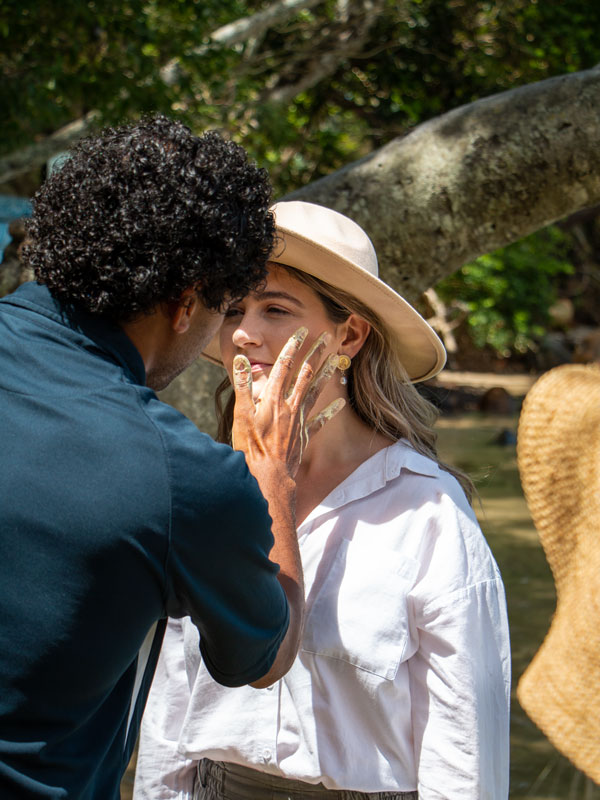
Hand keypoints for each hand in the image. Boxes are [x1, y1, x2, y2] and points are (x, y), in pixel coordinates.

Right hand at [231, 327, 344, 477]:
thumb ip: (243, 385)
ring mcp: (300, 421)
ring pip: (316, 391)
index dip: (293, 345)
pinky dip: (330, 411)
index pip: (284, 365)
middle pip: (305, 373)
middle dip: (316, 353)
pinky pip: (320, 421)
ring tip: (337, 359)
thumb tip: (242, 358)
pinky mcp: (304, 436)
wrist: (268, 477)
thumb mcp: (240, 415)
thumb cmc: (250, 448)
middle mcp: (290, 405)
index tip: (302, 330)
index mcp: (273, 398)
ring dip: (326, 373)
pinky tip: (341, 403)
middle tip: (327, 336)